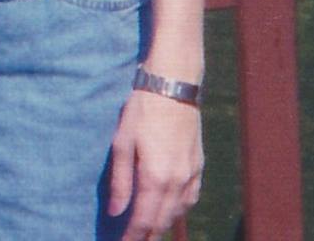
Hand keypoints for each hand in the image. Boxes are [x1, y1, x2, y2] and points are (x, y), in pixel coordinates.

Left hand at [108, 89, 203, 239]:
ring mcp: (192, 174)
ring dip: (162, 224)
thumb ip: (120, 181)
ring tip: (146, 232)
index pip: (145, 220)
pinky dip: (178, 210)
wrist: (173, 87)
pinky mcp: (198, 166)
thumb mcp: (121, 143)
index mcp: (156, 178)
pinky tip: (169, 211)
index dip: (133, 237)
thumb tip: (115, 212)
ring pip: (178, 212)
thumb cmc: (141, 110)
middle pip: (163, 220)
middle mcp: (178, 182)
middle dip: (147, 235)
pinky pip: (190, 199)